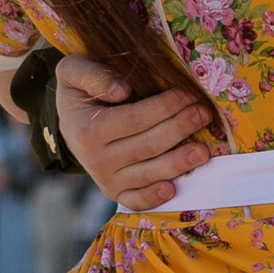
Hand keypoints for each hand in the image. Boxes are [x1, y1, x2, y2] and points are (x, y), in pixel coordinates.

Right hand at [57, 54, 219, 210]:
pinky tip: (173, 188)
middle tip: (203, 113)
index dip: (165, 107)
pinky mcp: (115, 193)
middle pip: (148, 146)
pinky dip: (154, 198)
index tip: (188, 94)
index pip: (135, 119)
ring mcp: (106, 179)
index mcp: (89, 130)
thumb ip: (91, 75)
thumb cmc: (81, 93)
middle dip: (180, 128)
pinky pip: (136, 200)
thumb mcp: (73, 72)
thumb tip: (121, 90)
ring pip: (149, 174)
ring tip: (204, 150)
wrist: (70, 124)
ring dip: (179, 163)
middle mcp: (96, 160)